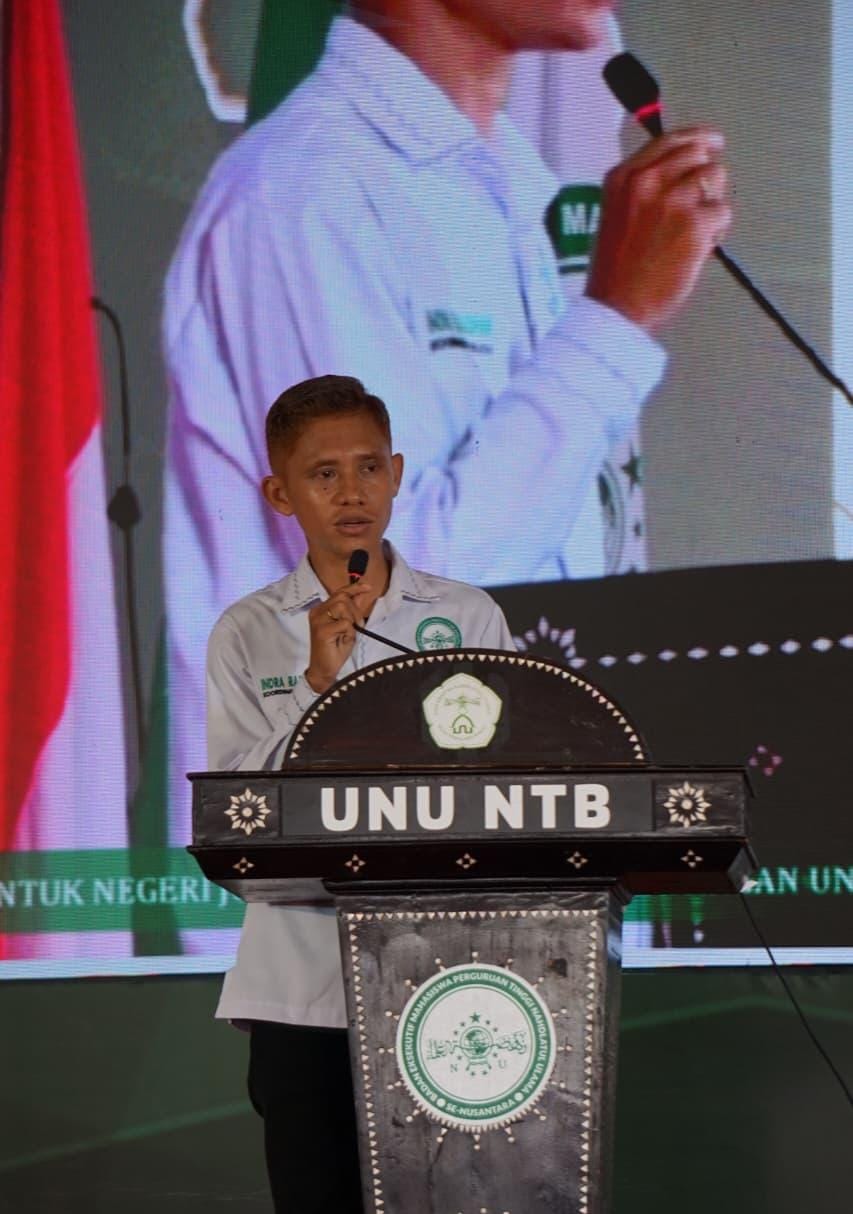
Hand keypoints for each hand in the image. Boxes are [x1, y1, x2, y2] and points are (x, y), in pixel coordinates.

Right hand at [304, 581, 373, 693]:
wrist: (324, 670)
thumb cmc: (335, 649)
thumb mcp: (347, 627)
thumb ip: (352, 610)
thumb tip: (362, 593)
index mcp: (321, 610)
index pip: (339, 593)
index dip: (354, 588)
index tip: (368, 587)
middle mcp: (317, 612)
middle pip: (342, 598)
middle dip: (355, 611)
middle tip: (357, 626)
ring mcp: (318, 620)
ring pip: (343, 607)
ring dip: (352, 621)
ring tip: (348, 635)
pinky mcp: (322, 630)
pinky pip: (345, 623)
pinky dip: (349, 632)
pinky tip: (343, 641)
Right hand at [585, 127, 732, 333]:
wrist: (616, 307)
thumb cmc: (615, 271)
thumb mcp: (615, 214)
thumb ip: (642, 188)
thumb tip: (683, 172)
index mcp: (623, 178)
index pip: (669, 140)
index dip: (697, 139)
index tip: (712, 142)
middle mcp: (647, 181)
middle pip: (697, 154)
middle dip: (705, 175)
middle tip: (703, 200)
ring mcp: (673, 201)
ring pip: (715, 178)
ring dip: (712, 202)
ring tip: (696, 230)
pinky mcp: (695, 224)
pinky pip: (723, 211)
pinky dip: (718, 229)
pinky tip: (701, 246)